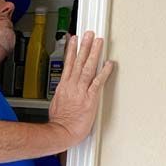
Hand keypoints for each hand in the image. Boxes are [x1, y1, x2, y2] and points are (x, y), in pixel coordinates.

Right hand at [48, 31, 113, 147]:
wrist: (62, 131)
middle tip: (89, 34)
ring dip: (93, 53)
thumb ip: (64, 94)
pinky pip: (98, 82)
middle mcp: (72, 86)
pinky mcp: (90, 98)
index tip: (73, 40)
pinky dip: (104, 72)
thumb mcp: (57, 103)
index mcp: (63, 87)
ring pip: (88, 68)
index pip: (68, 64)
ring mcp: (81, 91)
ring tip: (97, 42)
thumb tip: (66, 91)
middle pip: (78, 62)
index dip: (71, 50)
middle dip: (84, 46)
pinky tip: (108, 64)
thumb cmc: (59, 122)